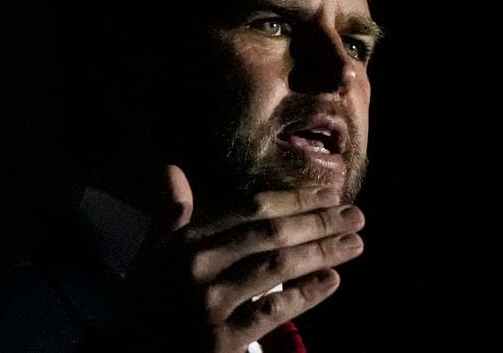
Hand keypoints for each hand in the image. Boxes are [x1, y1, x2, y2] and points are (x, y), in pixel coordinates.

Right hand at [115, 165, 364, 351]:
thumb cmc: (145, 303)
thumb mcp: (153, 254)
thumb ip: (170, 213)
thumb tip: (170, 168)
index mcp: (185, 241)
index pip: (249, 210)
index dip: (293, 200)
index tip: (328, 194)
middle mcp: (196, 266)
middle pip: (269, 234)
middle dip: (318, 222)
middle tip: (356, 215)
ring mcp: (208, 304)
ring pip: (275, 268)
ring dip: (321, 252)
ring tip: (355, 243)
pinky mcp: (219, 341)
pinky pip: (271, 312)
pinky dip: (304, 295)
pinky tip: (332, 281)